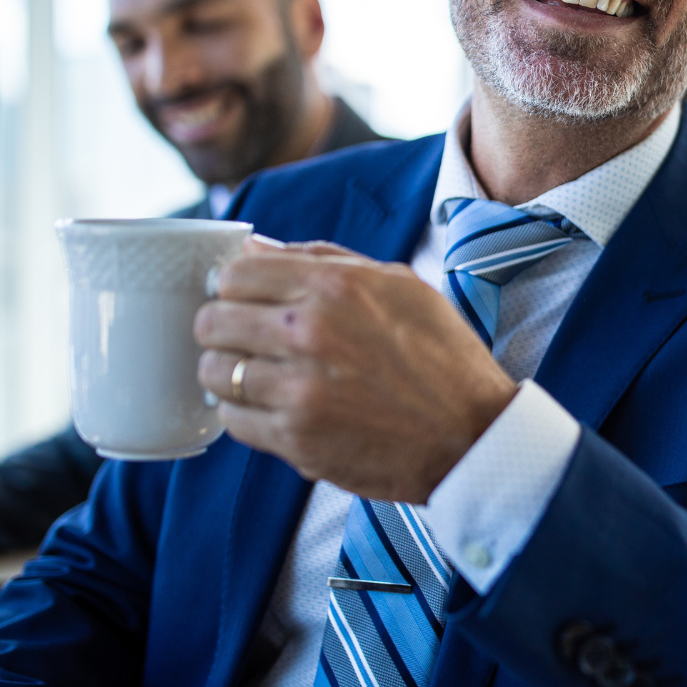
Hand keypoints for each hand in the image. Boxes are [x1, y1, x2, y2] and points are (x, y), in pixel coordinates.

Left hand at [194, 238, 517, 502]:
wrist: (474, 436)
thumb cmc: (442, 357)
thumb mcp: (400, 285)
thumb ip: (323, 260)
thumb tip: (255, 247)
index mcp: (336, 287)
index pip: (236, 274)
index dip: (233, 287)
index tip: (244, 301)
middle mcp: (312, 333)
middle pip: (213, 321)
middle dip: (222, 329)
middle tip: (244, 340)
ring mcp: (300, 390)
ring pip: (214, 372)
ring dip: (227, 374)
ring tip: (256, 377)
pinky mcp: (296, 439)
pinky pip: (232, 419)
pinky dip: (243, 413)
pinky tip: (270, 408)